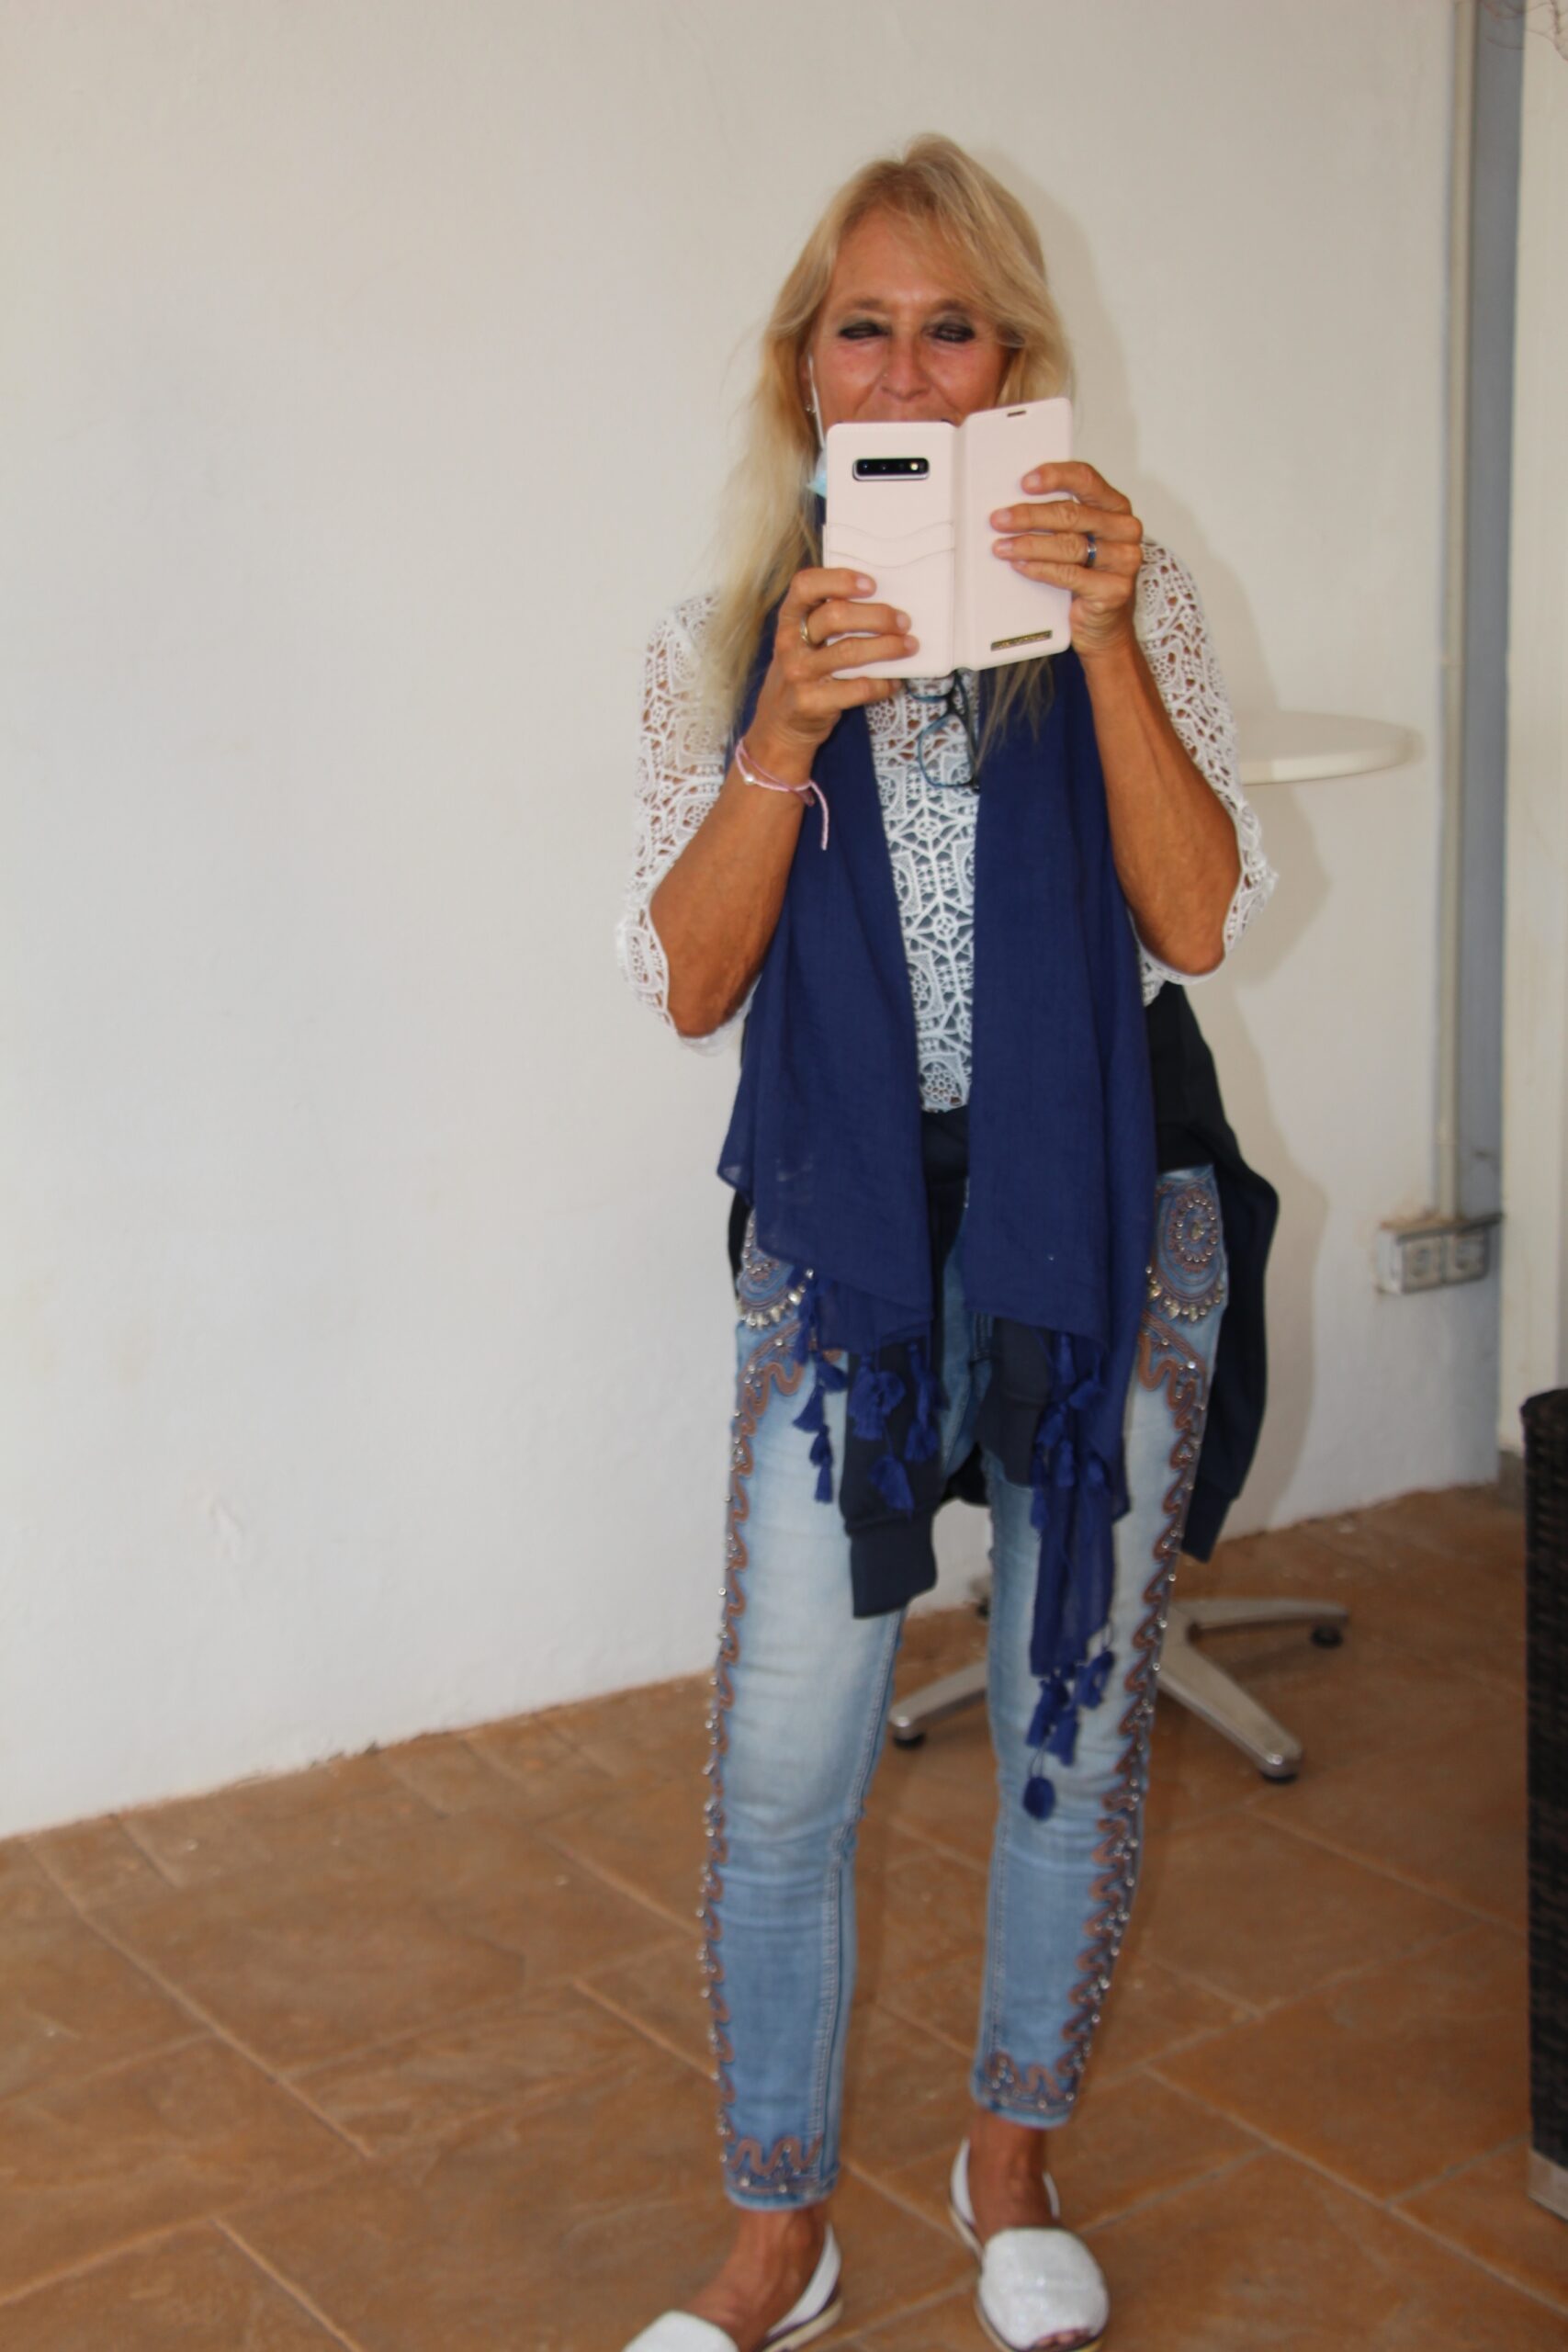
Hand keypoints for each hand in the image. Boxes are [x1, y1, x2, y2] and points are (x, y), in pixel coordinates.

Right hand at [749, 567, 916, 776]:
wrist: (778, 727)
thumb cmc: (802, 675)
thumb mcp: (801, 642)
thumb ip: (826, 620)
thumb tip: (883, 602)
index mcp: (788, 620)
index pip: (805, 586)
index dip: (839, 579)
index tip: (871, 584)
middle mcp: (789, 644)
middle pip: (835, 617)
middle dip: (876, 616)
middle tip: (903, 620)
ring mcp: (798, 674)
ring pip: (849, 652)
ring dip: (887, 647)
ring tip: (909, 646)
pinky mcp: (811, 702)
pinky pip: (857, 688)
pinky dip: (883, 684)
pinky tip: (894, 682)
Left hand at [989, 461, 1143, 659]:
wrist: (1105, 627)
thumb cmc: (1089, 578)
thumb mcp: (1080, 540)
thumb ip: (1061, 520)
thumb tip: (1014, 506)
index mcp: (1116, 508)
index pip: (1086, 479)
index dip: (1054, 476)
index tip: (1025, 482)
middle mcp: (1125, 530)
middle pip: (1071, 514)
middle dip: (1029, 516)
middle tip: (999, 520)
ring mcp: (1124, 560)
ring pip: (1068, 545)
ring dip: (1029, 544)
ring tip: (1001, 547)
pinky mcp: (1114, 590)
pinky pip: (1069, 575)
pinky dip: (1040, 569)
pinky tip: (1021, 565)